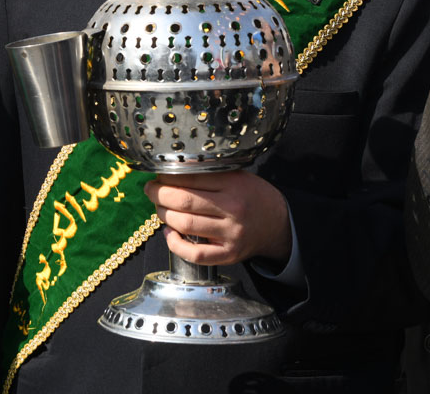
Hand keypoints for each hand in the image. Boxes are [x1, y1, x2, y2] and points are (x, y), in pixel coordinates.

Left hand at [144, 171, 290, 265]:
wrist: (279, 224)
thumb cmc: (252, 196)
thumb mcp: (237, 176)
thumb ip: (208, 175)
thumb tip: (168, 174)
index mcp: (233, 185)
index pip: (190, 178)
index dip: (166, 177)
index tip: (156, 175)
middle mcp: (232, 210)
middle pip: (183, 202)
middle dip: (158, 195)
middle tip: (150, 190)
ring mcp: (230, 234)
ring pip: (185, 225)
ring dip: (163, 215)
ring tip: (159, 209)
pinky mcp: (229, 254)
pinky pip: (195, 254)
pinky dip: (175, 244)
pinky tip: (170, 233)